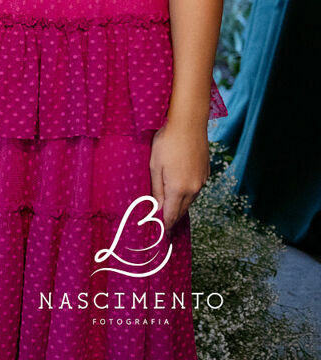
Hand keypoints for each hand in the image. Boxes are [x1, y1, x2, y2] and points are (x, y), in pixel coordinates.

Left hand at [150, 114, 210, 233]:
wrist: (188, 125)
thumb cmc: (166, 143)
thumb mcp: (155, 166)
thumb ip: (157, 190)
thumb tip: (158, 209)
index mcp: (179, 188)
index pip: (172, 214)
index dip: (166, 225)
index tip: (162, 234)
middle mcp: (193, 188)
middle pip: (182, 209)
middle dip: (173, 218)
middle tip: (165, 226)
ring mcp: (202, 181)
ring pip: (190, 200)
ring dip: (180, 206)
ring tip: (171, 210)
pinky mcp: (206, 173)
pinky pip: (196, 190)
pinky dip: (187, 194)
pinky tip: (180, 192)